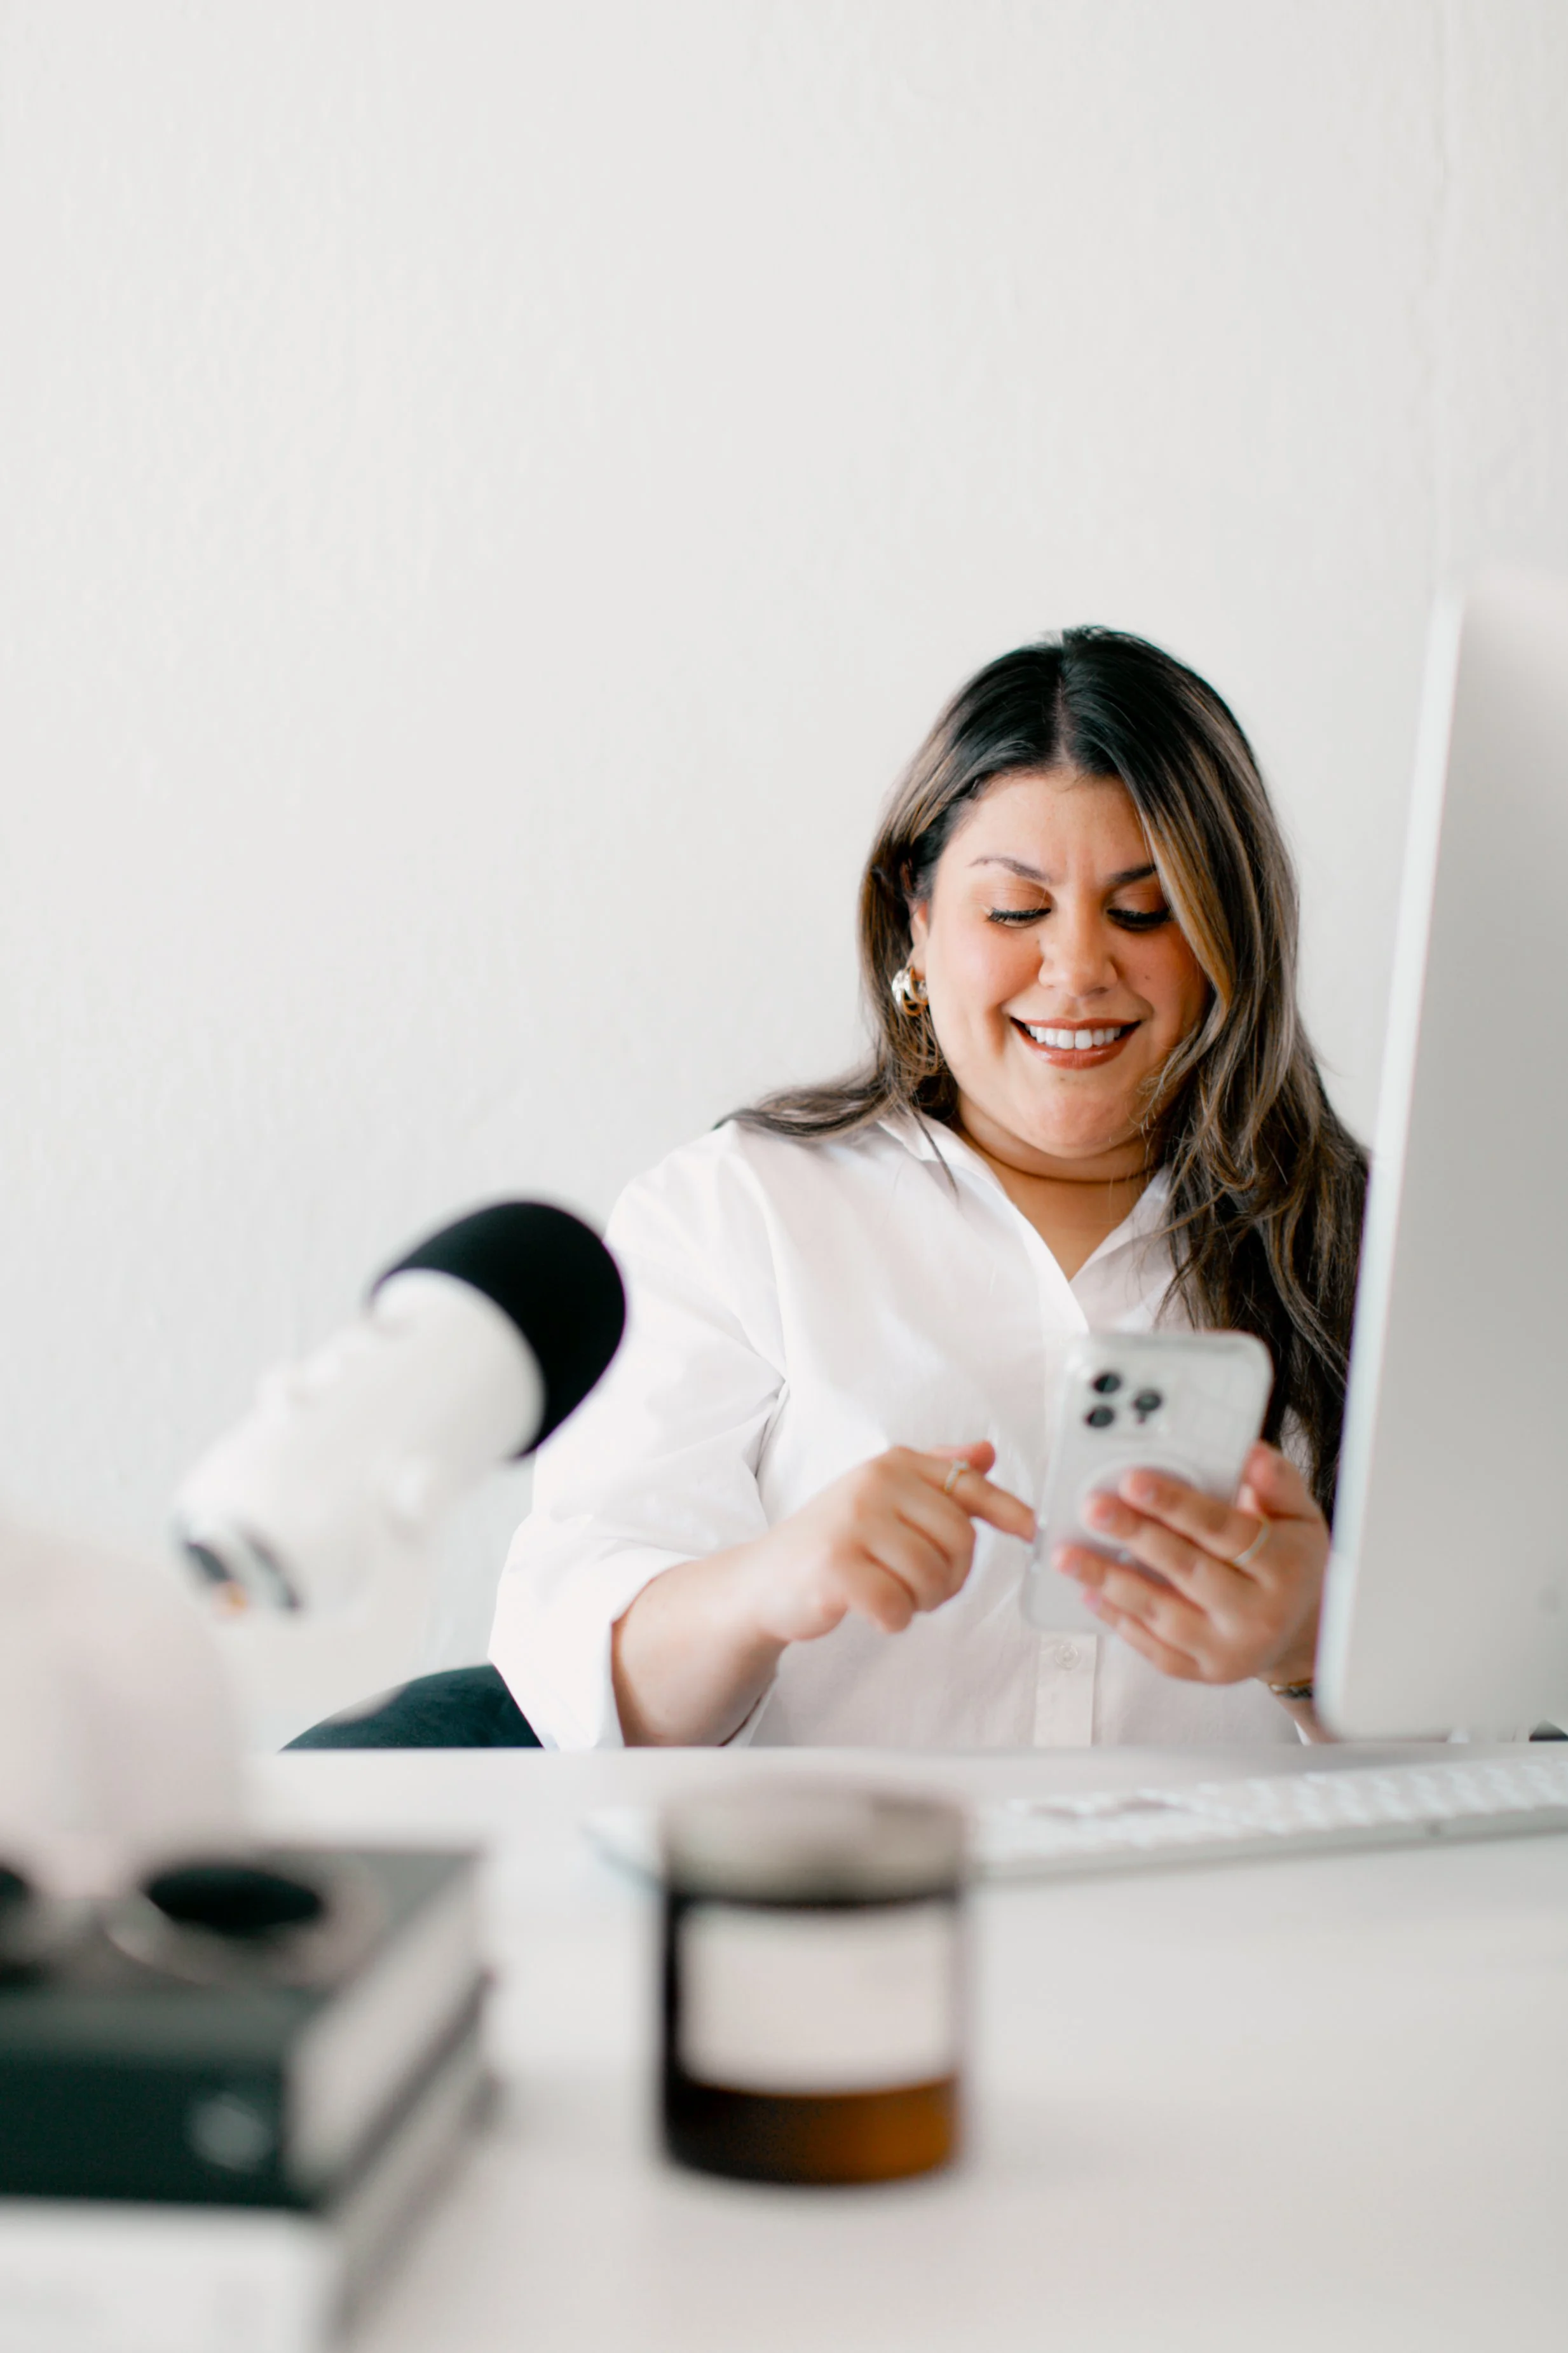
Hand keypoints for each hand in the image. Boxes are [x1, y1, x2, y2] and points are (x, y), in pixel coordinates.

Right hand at [736, 1442, 1035, 1647]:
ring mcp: (852, 1521)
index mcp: (892, 1465)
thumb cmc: (833, 1541)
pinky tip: (870, 1610)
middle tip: (920, 1587)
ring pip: (933, 1578)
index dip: (1008, 1510)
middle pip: (960, 1541)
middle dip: (951, 1578)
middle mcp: (874, 1483)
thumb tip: (986, 1453)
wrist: (764, 1581)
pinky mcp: (835, 1565)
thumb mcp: (883, 1498)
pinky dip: (892, 1620)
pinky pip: (898, 1606)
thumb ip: (935, 1476)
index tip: (1032, 1530)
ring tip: (891, 1594)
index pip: (967, 1486)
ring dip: (920, 1602)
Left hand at [1051, 1442, 1326, 1686]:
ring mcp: (1229, 1650)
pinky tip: (1089, 1593)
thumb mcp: (1300, 1516)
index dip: (1177, 1505)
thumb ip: (1277, 1482)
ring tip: (1068, 1555)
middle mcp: (1259, 1615)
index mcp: (1284, 1568)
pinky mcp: (1205, 1673)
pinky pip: (1154, 1648)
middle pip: (1187, 1569)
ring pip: (1162, 1613)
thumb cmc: (1292, 1562)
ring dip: (1109, 1581)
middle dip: (1134, 1535)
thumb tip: (1251, 1454)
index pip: (1224, 1531)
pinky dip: (1119, 1620)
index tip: (1134, 1481)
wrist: (1303, 1634)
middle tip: (1093, 1508)